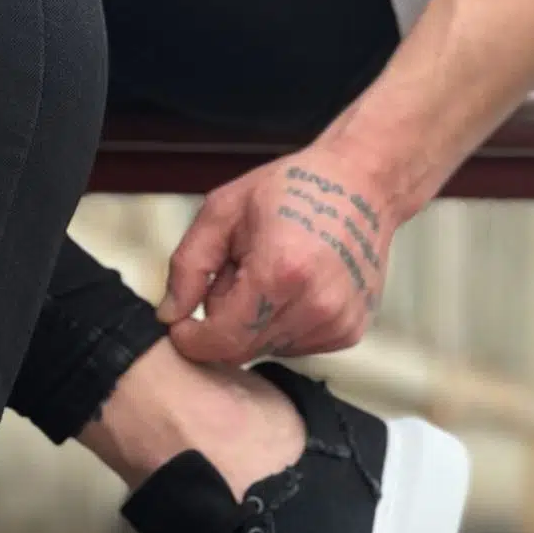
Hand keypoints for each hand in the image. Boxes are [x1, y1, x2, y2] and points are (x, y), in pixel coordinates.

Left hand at [157, 147, 396, 364]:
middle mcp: (315, 305)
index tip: (181, 324)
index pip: (222, 341)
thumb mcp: (223, 211)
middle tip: (233, 276)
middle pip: (242, 350)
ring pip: (266, 350)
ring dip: (253, 323)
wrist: (363, 183)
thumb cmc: (294, 189)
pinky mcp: (350, 331)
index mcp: (280, 272)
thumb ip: (188, 266)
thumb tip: (170, 315)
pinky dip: (281, 323)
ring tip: (267, 275)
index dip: (191, 339)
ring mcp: (338, 322)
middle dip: (223, 323)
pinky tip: (292, 287)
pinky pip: (294, 345)